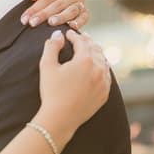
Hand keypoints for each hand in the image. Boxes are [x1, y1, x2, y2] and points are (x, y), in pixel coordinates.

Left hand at [23, 0, 88, 29]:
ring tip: (50, 23)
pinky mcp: (85, 12)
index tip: (25, 19)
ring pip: (71, 11)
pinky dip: (79, 22)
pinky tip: (71, 27)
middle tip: (32, 23)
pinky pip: (84, 18)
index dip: (35, 8)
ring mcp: (81, 2)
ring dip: (61, 18)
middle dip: (44, 15)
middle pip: (58, 5)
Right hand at [36, 30, 110, 148]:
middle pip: (95, 49)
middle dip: (87, 42)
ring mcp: (104, 82)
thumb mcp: (47, 66)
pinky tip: (97, 67)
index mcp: (85, 60)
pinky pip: (106, 75)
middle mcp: (98, 69)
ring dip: (96, 53)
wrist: (60, 119)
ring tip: (90, 50)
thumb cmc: (51, 92)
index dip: (74, 36)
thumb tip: (58, 34)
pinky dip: (102, 67)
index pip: (82, 42)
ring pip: (103, 61)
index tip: (68, 34)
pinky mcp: (104, 93)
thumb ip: (51, 46)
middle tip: (81, 38)